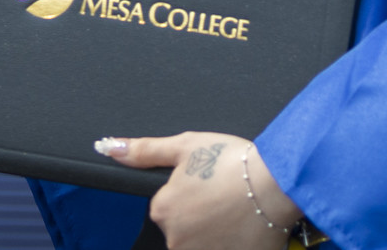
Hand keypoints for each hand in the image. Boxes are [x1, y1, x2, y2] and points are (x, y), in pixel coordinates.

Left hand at [98, 132, 297, 249]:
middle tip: (223, 198)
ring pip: (201, 243)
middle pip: (183, 229)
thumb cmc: (231, 162)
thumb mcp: (185, 146)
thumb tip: (111, 148)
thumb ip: (144, 151)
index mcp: (162, 210)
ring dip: (214, 232)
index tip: (206, 186)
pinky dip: (228, 243)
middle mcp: (176, 239)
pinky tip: (241, 228)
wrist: (275, 184)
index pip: (166, 207)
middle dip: (199, 216)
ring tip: (235, 213)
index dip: (187, 194)